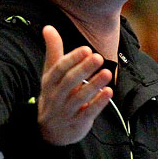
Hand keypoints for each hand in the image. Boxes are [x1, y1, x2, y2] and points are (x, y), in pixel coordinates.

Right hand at [38, 25, 112, 144]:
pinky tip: (109, 93)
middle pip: (69, 82)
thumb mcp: (50, 74)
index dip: (72, 59)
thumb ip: (53, 51)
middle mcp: (56, 97)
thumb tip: (48, 27)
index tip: (86, 49)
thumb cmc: (54, 95)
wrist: (49, 131)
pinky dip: (98, 103)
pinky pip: (88, 112)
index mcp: (49, 82)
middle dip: (83, 69)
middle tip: (98, 57)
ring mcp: (66, 111)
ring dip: (94, 85)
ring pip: (80, 97)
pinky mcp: (78, 123)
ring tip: (107, 73)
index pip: (59, 69)